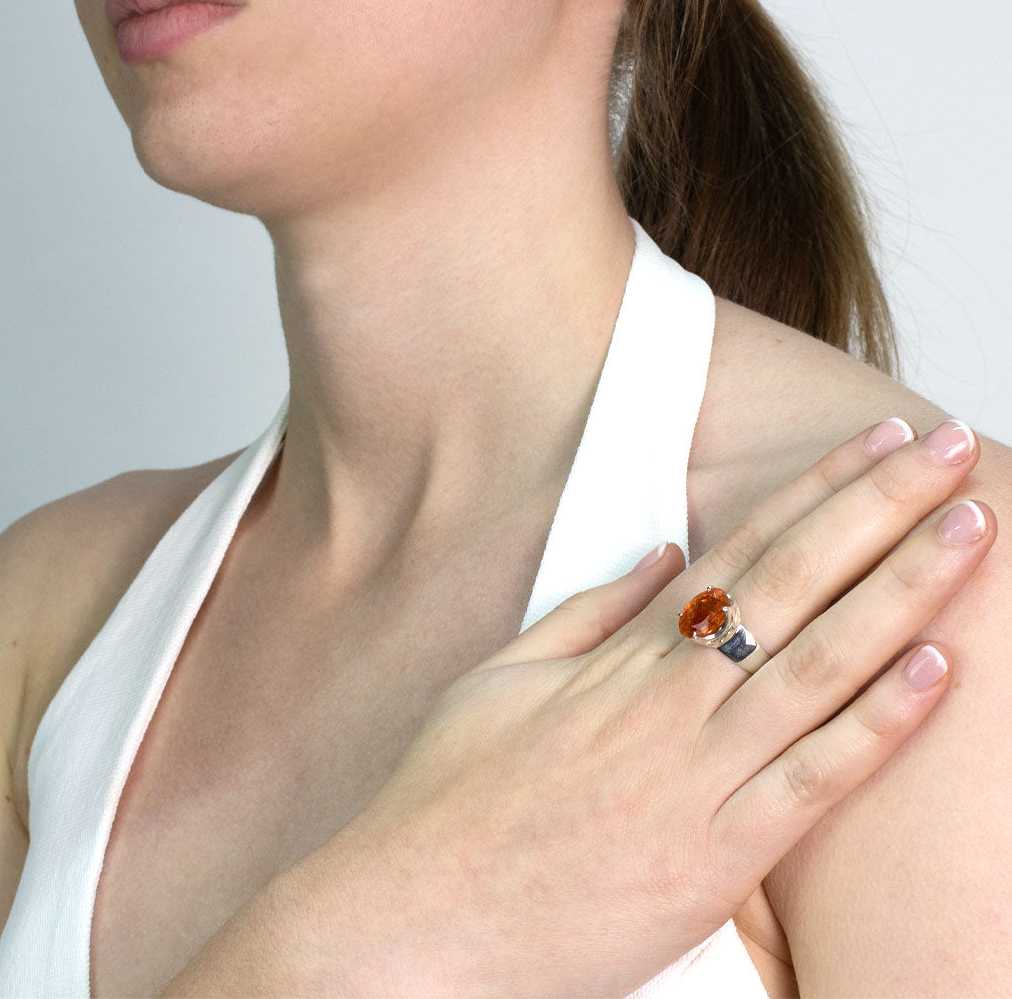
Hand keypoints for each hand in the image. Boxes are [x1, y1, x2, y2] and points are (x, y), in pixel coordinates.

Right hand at [330, 417, 992, 996]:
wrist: (411, 921)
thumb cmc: (445, 799)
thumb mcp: (499, 679)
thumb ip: (587, 613)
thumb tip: (661, 555)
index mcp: (619, 657)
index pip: (740, 550)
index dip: (816, 491)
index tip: (874, 446)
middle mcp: (668, 702)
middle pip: (794, 583)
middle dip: (881, 508)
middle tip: (948, 449)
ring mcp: (696, 779)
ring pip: (820, 663)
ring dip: (904, 588)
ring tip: (968, 527)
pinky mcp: (713, 863)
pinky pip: (812, 781)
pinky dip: (879, 723)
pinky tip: (939, 669)